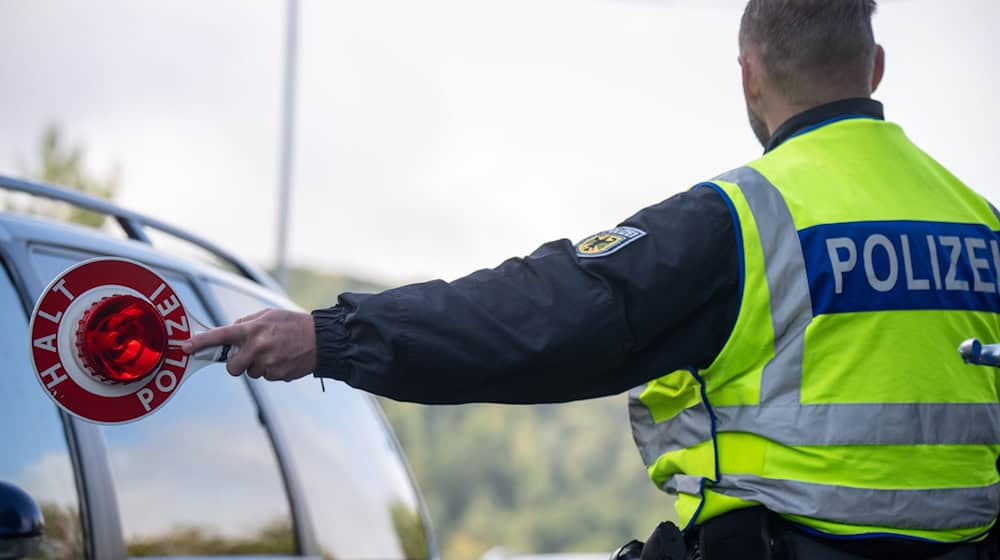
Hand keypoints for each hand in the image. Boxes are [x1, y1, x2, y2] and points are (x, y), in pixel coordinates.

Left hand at [182, 309, 317, 381]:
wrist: (321, 339)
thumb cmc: (293, 324)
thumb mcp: (268, 315)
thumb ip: (246, 323)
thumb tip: (228, 333)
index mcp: (253, 329)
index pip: (221, 336)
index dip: (200, 342)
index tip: (184, 347)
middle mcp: (257, 347)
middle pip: (232, 367)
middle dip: (238, 364)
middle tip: (251, 354)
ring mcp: (268, 363)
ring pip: (250, 373)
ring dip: (258, 366)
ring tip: (275, 353)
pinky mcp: (278, 375)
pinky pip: (266, 377)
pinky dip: (271, 370)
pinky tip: (283, 359)